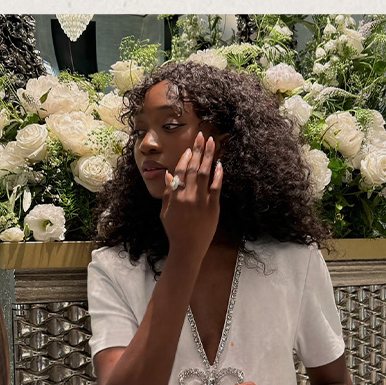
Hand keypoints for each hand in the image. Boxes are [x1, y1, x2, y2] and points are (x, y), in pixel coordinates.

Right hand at [160, 132, 222, 260]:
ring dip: (208, 156)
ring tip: (211, 142)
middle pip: (193, 167)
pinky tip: (219, 164)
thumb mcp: (165, 212)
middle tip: (201, 136)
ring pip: (205, 172)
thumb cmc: (175, 231)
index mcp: (175, 196)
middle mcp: (188, 195)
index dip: (185, 158)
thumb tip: (167, 174)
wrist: (187, 249)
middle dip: (198, 150)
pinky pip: (216, 186)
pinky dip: (218, 174)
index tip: (189, 149)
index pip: (180, 171)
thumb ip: (167, 193)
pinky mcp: (213, 207)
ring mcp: (201, 200)